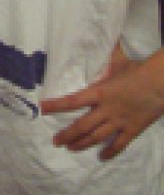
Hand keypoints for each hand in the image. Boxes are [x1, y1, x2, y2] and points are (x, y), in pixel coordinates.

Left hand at [41, 50, 163, 159]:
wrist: (160, 83)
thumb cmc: (137, 69)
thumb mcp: (116, 61)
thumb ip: (102, 56)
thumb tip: (90, 37)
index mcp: (99, 92)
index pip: (72, 101)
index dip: (56, 106)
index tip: (43, 109)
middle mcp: (106, 109)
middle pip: (82, 126)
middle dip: (67, 134)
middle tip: (55, 141)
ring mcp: (120, 121)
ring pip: (97, 137)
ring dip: (82, 143)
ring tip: (70, 148)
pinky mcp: (133, 130)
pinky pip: (120, 145)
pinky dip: (110, 152)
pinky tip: (101, 157)